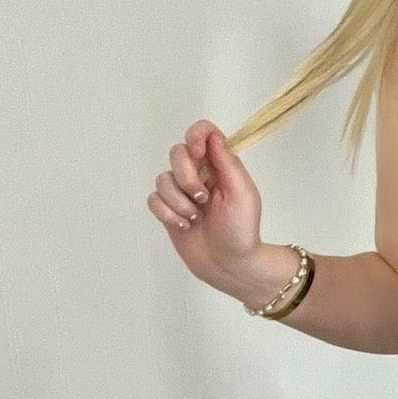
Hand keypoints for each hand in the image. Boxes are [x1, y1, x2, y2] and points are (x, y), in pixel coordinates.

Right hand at [145, 120, 262, 282]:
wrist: (228, 265)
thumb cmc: (241, 230)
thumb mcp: (242, 194)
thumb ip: (227, 163)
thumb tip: (212, 136)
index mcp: (221, 166)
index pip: (204, 133)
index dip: (196, 136)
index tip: (198, 154)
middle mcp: (200, 174)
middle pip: (177, 152)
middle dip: (186, 176)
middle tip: (202, 198)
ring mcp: (182, 192)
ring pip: (163, 179)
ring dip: (178, 201)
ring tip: (195, 218)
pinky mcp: (168, 209)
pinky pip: (154, 199)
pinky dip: (167, 213)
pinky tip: (184, 225)